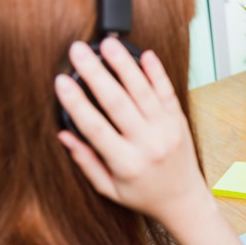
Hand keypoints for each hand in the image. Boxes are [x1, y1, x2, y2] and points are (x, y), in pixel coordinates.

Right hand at [55, 38, 208, 225]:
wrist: (184, 200)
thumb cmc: (143, 195)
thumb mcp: (110, 189)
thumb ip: (87, 162)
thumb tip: (63, 136)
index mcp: (126, 163)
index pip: (96, 128)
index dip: (76, 103)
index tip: (61, 81)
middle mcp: (148, 144)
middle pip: (118, 103)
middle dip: (96, 74)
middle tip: (78, 51)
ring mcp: (167, 130)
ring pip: (143, 92)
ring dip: (125, 65)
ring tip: (108, 44)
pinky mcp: (179, 121)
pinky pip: (167, 93)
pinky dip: (157, 73)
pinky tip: (145, 54)